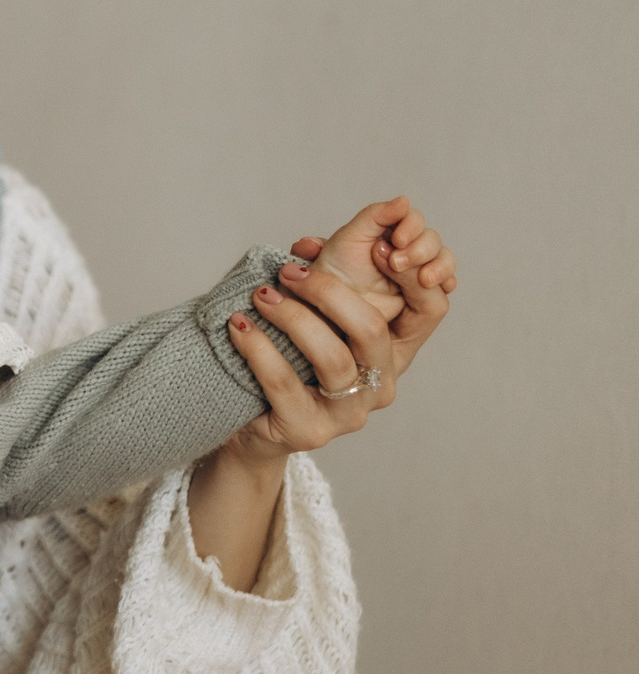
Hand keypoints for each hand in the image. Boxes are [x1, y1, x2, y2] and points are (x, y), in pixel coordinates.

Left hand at [225, 198, 457, 461]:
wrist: (253, 425)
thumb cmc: (288, 361)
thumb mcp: (313, 319)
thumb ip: (321, 283)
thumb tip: (306, 244)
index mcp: (394, 352)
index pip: (432, 309)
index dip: (414, 274)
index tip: (378, 246)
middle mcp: (381, 384)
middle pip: (371, 330)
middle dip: (329, 292)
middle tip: (289, 272)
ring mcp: (349, 413)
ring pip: (331, 357)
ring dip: (292, 318)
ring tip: (261, 296)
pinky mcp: (310, 430)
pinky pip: (284, 383)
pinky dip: (259, 349)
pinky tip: (241, 327)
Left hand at [303, 196, 447, 324]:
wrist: (328, 306)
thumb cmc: (333, 270)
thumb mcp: (348, 237)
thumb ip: (375, 215)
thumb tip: (405, 200)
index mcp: (389, 230)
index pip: (414, 219)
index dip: (411, 227)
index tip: (397, 240)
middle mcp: (406, 246)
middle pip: (432, 239)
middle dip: (419, 250)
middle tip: (396, 264)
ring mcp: (416, 268)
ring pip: (443, 260)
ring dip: (438, 267)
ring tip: (424, 280)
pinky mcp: (422, 291)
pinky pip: (445, 283)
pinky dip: (445, 282)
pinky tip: (434, 286)